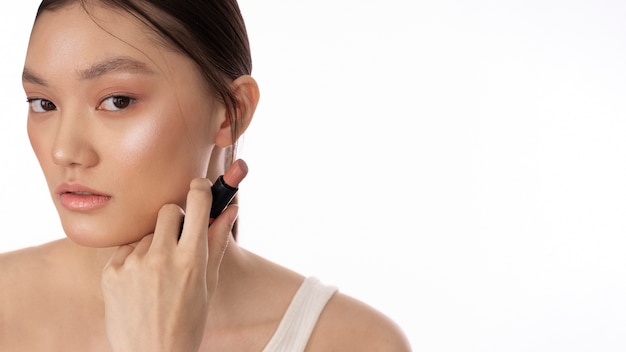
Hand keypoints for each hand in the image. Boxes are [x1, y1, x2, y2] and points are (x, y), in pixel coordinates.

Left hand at [101, 178, 236, 351]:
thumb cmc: (187, 321)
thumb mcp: (208, 283)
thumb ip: (218, 241)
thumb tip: (231, 208)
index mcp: (191, 259)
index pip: (197, 203)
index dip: (199, 190)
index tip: (199, 187)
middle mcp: (161, 257)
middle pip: (167, 210)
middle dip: (175, 219)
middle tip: (177, 240)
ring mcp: (133, 264)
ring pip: (147, 233)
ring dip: (153, 244)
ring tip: (157, 275)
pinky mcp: (111, 272)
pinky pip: (126, 249)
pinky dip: (134, 259)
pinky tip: (139, 283)